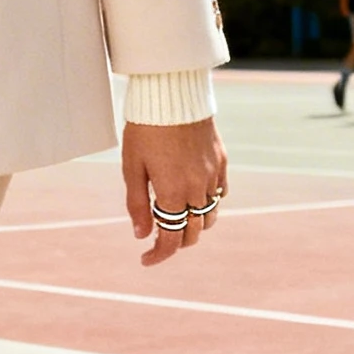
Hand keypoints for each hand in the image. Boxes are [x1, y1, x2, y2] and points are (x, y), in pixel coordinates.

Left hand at [123, 118, 228, 267]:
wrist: (172, 94)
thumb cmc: (145, 129)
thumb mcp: (132, 167)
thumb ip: (137, 204)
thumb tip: (141, 235)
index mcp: (172, 193)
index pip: (171, 239)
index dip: (159, 255)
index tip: (145, 259)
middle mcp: (197, 188)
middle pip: (193, 232)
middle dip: (175, 242)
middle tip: (158, 239)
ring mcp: (212, 175)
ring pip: (210, 216)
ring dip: (194, 225)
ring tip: (176, 219)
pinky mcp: (221, 161)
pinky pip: (220, 193)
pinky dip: (208, 203)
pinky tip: (194, 196)